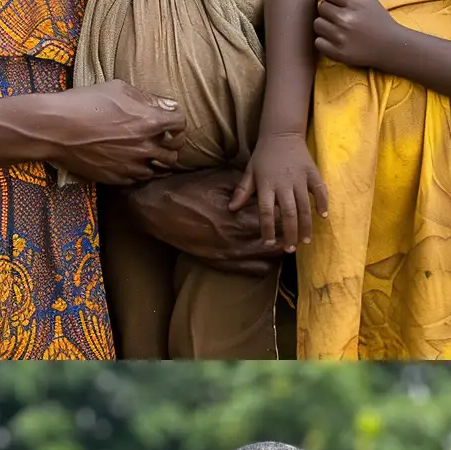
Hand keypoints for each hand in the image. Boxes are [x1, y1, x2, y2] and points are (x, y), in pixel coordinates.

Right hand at [48, 80, 184, 183]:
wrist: (55, 128)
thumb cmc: (84, 102)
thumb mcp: (118, 88)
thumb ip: (147, 98)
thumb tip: (167, 105)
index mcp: (149, 122)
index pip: (181, 123)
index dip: (176, 120)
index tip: (169, 119)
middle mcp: (145, 146)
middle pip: (175, 150)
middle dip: (172, 142)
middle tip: (163, 137)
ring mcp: (132, 165)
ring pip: (161, 168)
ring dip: (158, 159)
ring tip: (150, 151)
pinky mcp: (118, 178)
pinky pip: (141, 178)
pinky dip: (141, 170)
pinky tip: (133, 161)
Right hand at [118, 169, 280, 273]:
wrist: (154, 209)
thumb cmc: (186, 188)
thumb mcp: (219, 179)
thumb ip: (246, 186)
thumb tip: (267, 187)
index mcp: (237, 217)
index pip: (276, 220)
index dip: (289, 214)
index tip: (295, 206)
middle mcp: (235, 240)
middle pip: (277, 242)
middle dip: (289, 233)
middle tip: (296, 224)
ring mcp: (228, 255)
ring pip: (269, 259)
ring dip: (279, 250)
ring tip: (284, 238)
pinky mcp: (220, 264)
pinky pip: (253, 270)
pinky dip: (264, 262)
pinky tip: (266, 252)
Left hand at [235, 131, 328, 250]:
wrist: (282, 133)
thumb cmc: (264, 155)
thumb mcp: (250, 171)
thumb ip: (243, 190)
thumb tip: (231, 209)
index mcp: (267, 184)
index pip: (266, 211)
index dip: (267, 229)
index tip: (268, 243)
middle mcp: (284, 183)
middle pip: (288, 213)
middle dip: (289, 233)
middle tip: (290, 249)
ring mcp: (300, 178)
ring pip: (305, 206)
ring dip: (306, 225)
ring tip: (305, 241)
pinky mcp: (312, 172)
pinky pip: (319, 190)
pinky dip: (322, 203)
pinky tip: (323, 216)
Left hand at [315, 0, 404, 69]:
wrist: (392, 47)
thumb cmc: (381, 22)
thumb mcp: (369, 2)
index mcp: (353, 3)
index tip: (336, 2)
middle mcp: (345, 19)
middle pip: (321, 7)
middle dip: (328, 10)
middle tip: (338, 16)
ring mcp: (340, 37)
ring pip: (317, 24)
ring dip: (325, 25)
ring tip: (336, 29)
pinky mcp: (337, 53)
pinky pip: (318, 42)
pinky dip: (324, 41)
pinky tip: (334, 40)